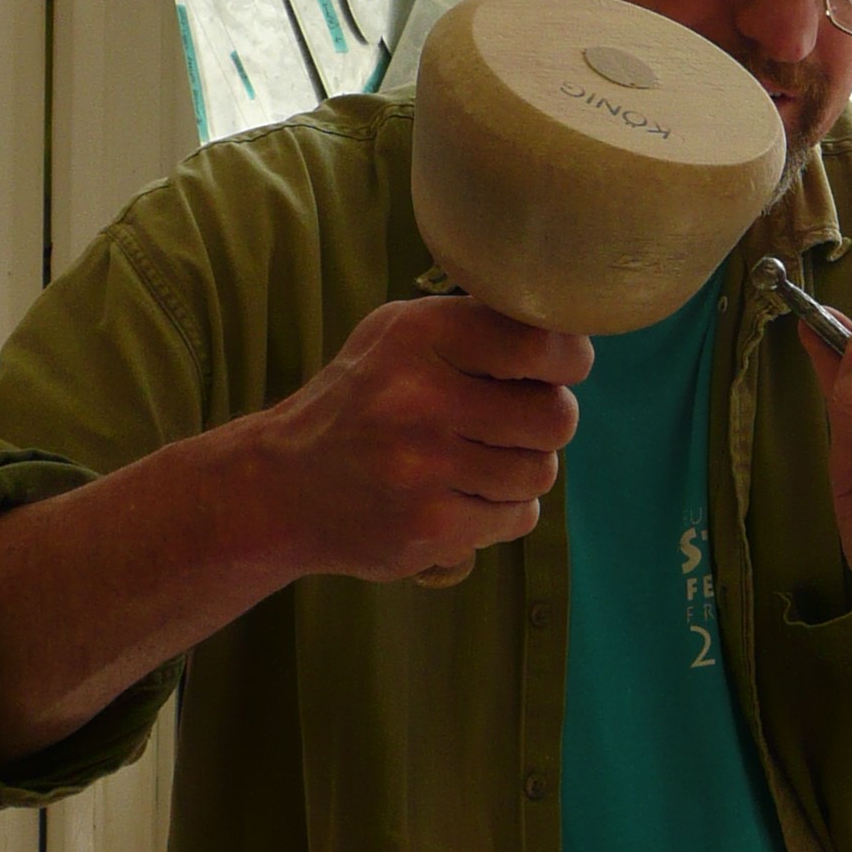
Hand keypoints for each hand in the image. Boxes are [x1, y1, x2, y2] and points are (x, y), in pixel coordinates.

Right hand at [244, 295, 592, 581]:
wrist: (280, 487)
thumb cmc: (362, 401)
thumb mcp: (401, 335)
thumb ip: (478, 324)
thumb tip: (569, 333)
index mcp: (419, 336)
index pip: (539, 345)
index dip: (570, 360)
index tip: (563, 369)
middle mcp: (420, 399)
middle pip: (555, 416)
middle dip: (549, 421)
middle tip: (520, 423)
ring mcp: (424, 468)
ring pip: (540, 471)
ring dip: (525, 468)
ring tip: (483, 461)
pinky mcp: (430, 526)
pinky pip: (518, 517)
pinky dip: (503, 509)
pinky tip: (465, 495)